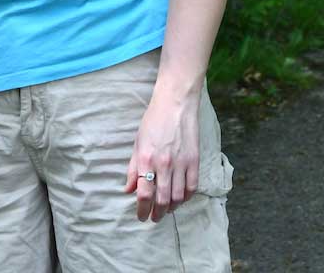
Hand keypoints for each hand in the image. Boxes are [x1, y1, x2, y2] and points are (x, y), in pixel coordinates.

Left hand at [123, 91, 199, 222]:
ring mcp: (181, 163)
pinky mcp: (194, 160)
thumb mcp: (137, 144)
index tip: (141, 216)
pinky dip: (186, 197)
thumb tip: (128, 190)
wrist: (175, 104)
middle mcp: (164, 164)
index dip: (142, 210)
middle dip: (157, 213)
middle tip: (154, 218)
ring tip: (166, 210)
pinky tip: (181, 199)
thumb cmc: (153, 122)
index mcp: (146, 159)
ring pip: (178, 197)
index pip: (144, 194)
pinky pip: (192, 187)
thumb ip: (133, 169)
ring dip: (172, 208)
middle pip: (162, 200)